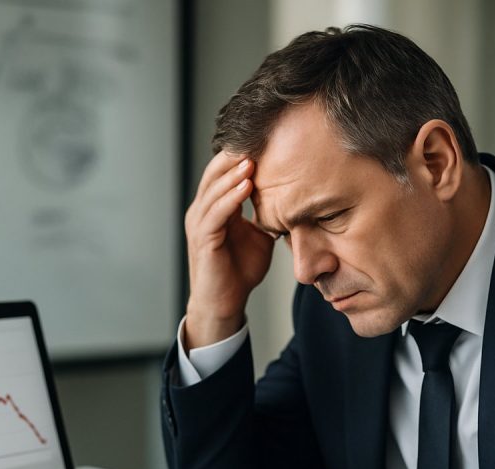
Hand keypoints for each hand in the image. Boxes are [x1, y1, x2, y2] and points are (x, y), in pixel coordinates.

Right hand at [184, 151, 274, 347]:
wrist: (224, 304)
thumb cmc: (240, 271)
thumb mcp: (259, 235)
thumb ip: (269, 215)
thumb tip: (295, 198)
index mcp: (214, 206)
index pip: (224, 171)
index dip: (242, 154)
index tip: (266, 139)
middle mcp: (202, 210)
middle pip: (215, 172)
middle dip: (235, 154)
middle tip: (258, 137)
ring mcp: (199, 223)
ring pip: (214, 189)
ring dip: (233, 172)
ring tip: (253, 157)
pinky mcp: (203, 239)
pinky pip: (216, 212)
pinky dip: (231, 196)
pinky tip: (247, 184)